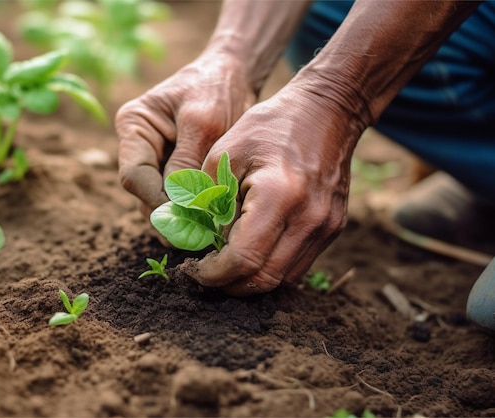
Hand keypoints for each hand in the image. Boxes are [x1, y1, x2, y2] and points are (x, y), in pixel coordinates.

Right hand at [115, 48, 256, 217]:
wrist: (234, 75)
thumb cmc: (217, 89)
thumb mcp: (203, 122)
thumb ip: (186, 162)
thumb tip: (175, 206)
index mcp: (134, 126)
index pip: (134, 176)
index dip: (156, 202)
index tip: (184, 221)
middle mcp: (138, 146)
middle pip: (144, 194)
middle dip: (170, 215)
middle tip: (198, 237)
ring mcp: (155, 160)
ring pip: (160, 201)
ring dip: (181, 217)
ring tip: (207, 234)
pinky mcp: (174, 170)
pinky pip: (177, 198)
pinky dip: (192, 211)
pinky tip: (210, 222)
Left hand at [183, 81, 365, 295]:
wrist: (328, 111)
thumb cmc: (271, 126)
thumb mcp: (224, 153)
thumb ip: (206, 200)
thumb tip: (192, 240)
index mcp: (279, 195)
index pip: (243, 258)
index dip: (213, 274)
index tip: (193, 270)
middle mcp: (309, 218)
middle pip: (264, 279)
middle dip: (229, 284)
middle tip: (206, 274)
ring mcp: (326, 226)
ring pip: (284, 279)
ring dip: (251, 279)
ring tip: (226, 264)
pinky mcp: (334, 227)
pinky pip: (299, 264)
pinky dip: (272, 266)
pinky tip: (253, 250)